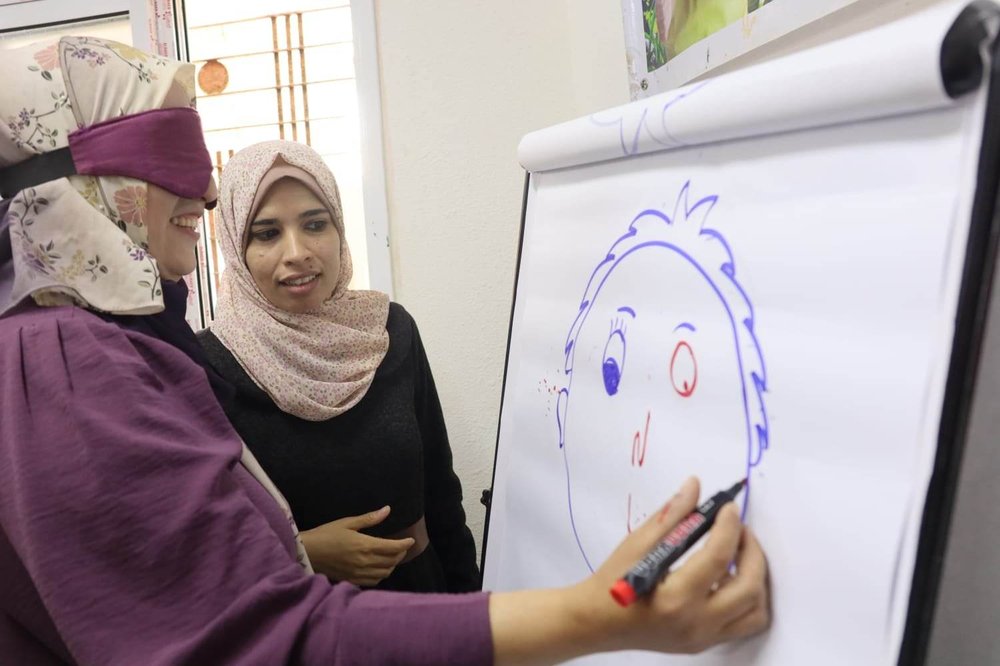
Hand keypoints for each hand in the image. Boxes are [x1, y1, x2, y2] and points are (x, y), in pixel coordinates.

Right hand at [300, 506, 414, 586]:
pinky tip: (380, 568)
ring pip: (384, 573)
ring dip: (392, 565)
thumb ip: (369, 518)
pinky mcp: (352, 580)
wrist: (307, 553)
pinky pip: (373, 581)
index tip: (411, 540)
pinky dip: (381, 575)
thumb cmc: (326, 534)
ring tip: (392, 557)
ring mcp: (358, 573)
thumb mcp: (347, 522)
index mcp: (364, 545)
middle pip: (391, 561)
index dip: (405, 544)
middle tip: (402, 547)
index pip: (393, 547)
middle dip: (400, 553)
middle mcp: (364, 562)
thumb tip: (387, 510)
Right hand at [576, 476, 769, 653]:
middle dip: (751, 551)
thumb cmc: (613, 581)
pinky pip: (745, 623)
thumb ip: (672, 515)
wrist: (597, 621)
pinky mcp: (705, 643)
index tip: (729, 507)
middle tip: (740, 529)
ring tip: (737, 554)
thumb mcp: (637, 544)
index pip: (717, 557)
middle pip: (748, 587)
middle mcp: (695, 623)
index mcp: (675, 598)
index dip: (728, 526)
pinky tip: (728, 578)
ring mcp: (703, 637)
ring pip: (755, 611)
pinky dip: (747, 598)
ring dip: (755, 577)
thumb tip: (695, 487)